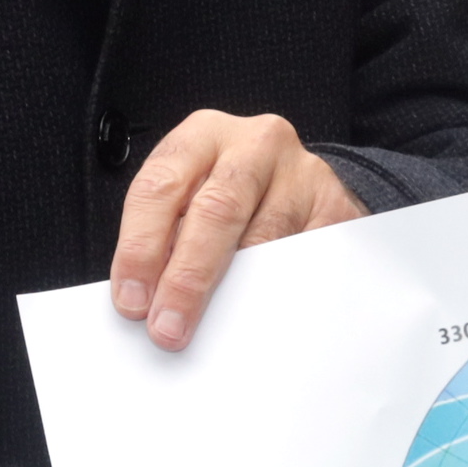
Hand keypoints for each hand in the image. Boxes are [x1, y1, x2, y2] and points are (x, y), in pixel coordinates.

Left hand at [109, 110, 366, 349]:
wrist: (300, 185)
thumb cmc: (232, 196)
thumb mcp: (192, 196)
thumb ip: (167, 236)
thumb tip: (145, 300)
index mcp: (202, 135)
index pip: (160, 186)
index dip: (140, 247)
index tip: (132, 301)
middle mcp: (253, 143)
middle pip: (215, 210)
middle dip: (186, 276)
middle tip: (167, 327)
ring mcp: (301, 171)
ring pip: (265, 238)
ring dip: (234, 292)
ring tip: (212, 331)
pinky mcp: (336, 204)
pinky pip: (306, 256)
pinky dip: (280, 291)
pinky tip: (261, 316)